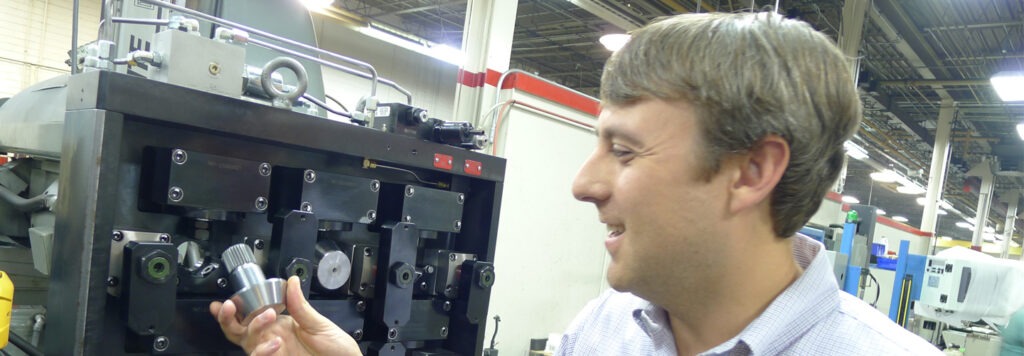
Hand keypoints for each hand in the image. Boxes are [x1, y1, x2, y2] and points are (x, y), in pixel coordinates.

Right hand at [210, 276, 360, 354]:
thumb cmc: (337, 352)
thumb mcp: (320, 325)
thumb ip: (301, 307)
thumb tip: (291, 281)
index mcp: (281, 327)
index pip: (251, 318)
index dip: (234, 311)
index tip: (225, 302)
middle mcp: (273, 342)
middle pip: (239, 332)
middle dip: (228, 319)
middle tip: (228, 306)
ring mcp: (274, 355)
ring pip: (247, 345)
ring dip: (251, 329)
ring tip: (267, 316)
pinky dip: (261, 351)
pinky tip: (274, 344)